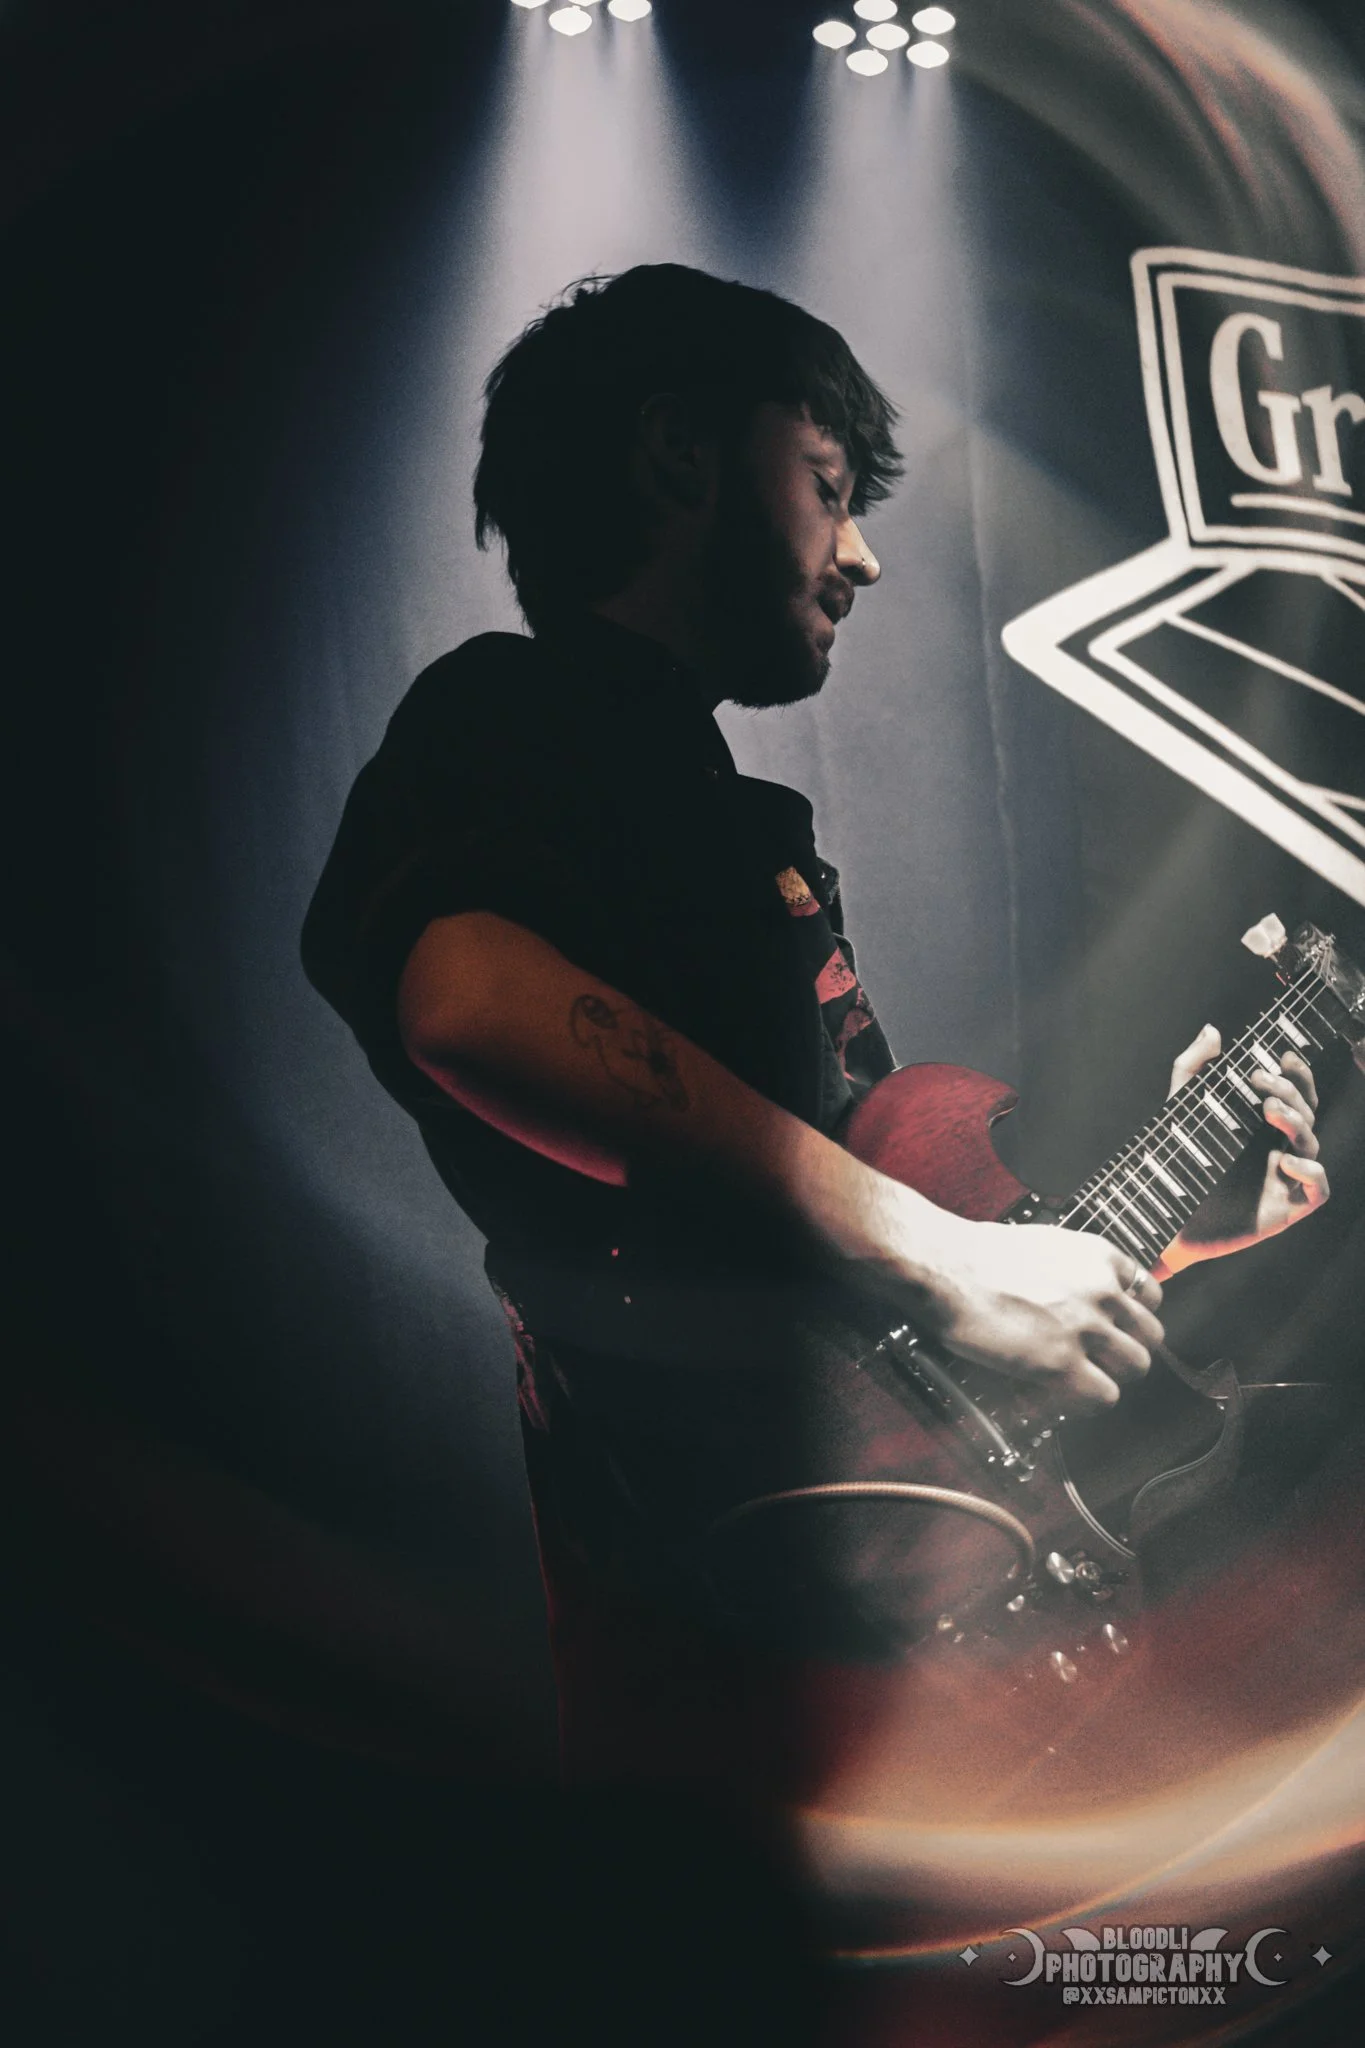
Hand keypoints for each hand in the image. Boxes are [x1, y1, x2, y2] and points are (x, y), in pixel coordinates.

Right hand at [914, 1213, 1163, 1414]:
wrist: (944, 1266)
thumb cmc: (976, 1253)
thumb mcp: (1042, 1244)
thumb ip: (1071, 1269)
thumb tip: (1071, 1291)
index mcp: (1098, 1256)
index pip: (1150, 1294)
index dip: (1132, 1316)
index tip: (1118, 1327)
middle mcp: (1102, 1290)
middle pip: (1151, 1334)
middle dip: (1128, 1349)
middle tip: (1101, 1359)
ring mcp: (1086, 1327)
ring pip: (1136, 1366)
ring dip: (1111, 1376)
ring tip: (1082, 1379)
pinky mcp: (1062, 1363)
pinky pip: (1104, 1396)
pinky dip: (1086, 1400)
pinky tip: (1063, 1394)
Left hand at [1160, 1025, 1329, 1272]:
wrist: (1163, 1220)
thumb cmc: (1174, 1166)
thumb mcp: (1178, 1112)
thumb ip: (1192, 1069)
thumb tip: (1212, 1029)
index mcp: (1259, 1127)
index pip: (1295, 1095)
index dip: (1298, 1075)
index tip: (1283, 1056)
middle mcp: (1277, 1149)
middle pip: (1306, 1113)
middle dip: (1292, 1091)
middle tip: (1261, 1081)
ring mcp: (1285, 1179)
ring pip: (1312, 1144)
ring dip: (1296, 1122)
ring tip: (1269, 1110)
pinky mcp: (1286, 1210)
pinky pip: (1318, 1189)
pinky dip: (1310, 1171)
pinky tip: (1284, 1160)